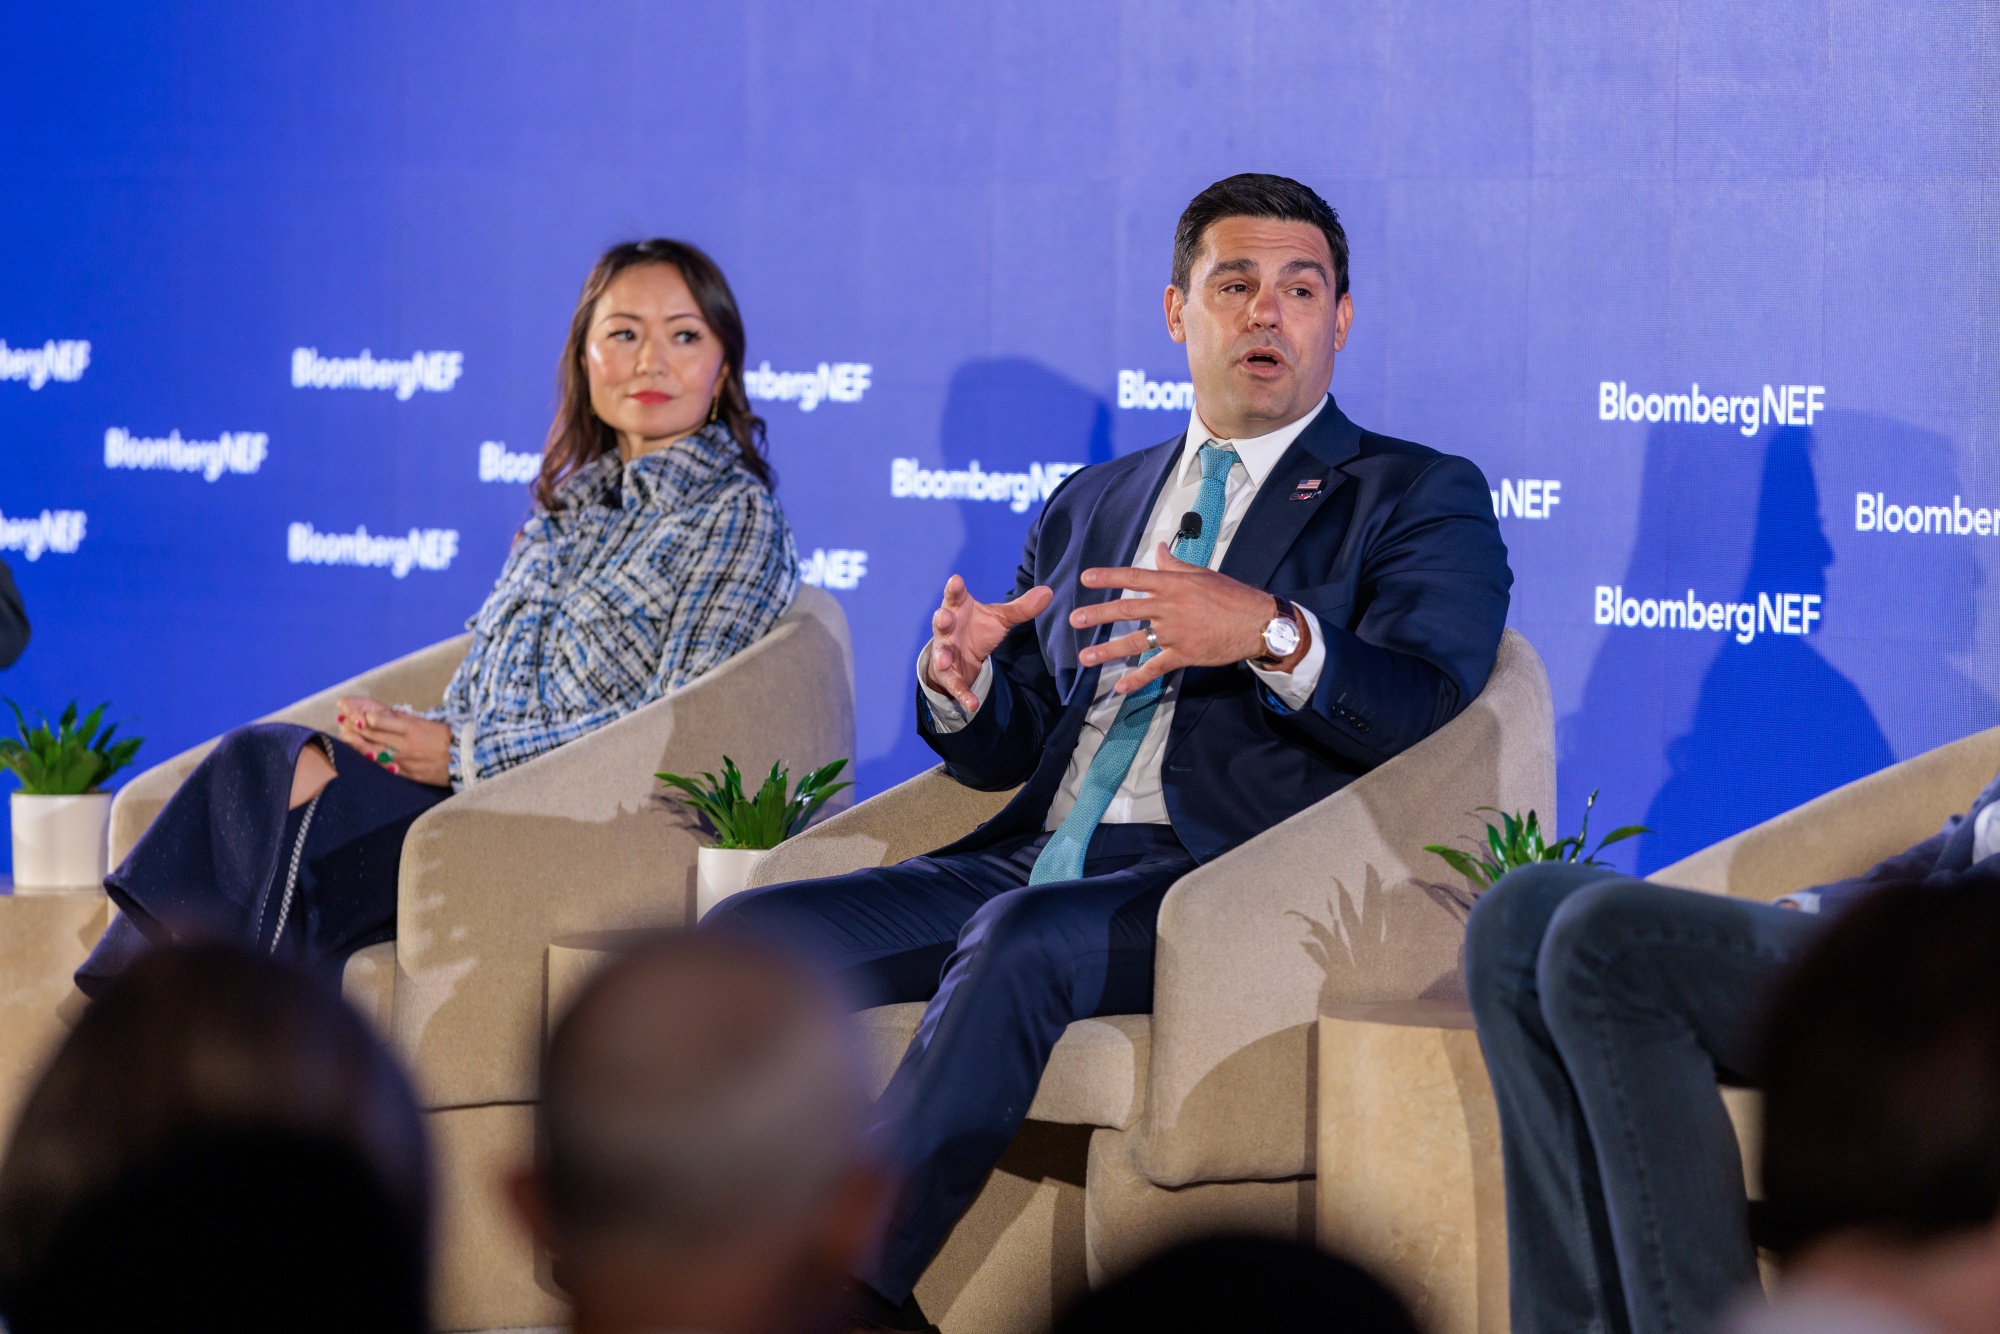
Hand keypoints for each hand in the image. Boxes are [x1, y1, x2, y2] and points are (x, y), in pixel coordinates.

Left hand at [336, 695, 452, 786]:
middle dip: (355, 728)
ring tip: (346, 736)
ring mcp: (404, 761)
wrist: (465, 759)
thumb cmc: (447, 738)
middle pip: (372, 736)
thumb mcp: (428, 723)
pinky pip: (384, 766)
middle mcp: (405, 745)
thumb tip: (383, 715)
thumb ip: (405, 720)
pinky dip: (371, 759)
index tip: (354, 714)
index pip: (379, 722)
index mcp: (412, 728)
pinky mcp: (407, 774)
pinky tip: (362, 755)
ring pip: (373, 752)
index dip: (363, 718)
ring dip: (357, 744)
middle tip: (343, 723)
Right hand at [923, 575, 1054, 711]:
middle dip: (942, 620)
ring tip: (945, 659)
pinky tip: (972, 704)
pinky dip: (962, 694)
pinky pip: (954, 685)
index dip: (954, 589)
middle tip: (944, 617)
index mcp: (958, 609)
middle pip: (941, 622)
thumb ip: (1021, 608)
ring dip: (942, 656)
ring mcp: (946, 652)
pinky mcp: (949, 675)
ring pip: (941, 653)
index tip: (956, 580)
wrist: (963, 656)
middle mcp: (948, 629)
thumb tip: (1048, 592)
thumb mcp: (1000, 618)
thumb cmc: (978, 628)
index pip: (955, 596)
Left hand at [1070, 543, 1307, 694]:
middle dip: (1098, 615)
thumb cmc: (1231, 595)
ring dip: (1108, 650)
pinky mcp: (1184, 654)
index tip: (1085, 578)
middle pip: (1127, 610)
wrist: (1257, 622)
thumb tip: (1158, 549)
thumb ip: (1175, 564)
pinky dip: (1137, 679)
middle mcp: (1170, 607)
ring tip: (1085, 657)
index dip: (1109, 577)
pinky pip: (1155, 668)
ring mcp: (1175, 633)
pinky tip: (1119, 687)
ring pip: (1135, 642)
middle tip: (1074, 620)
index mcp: (1173, 584)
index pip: (1135, 578)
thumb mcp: (1202, 574)